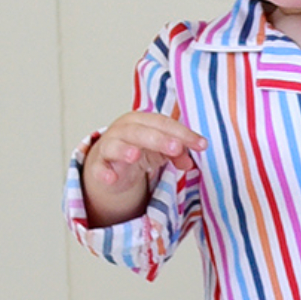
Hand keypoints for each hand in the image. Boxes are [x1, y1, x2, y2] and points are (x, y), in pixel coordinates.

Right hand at [81, 112, 206, 227]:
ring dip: (125, 150)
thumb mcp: (162, 150)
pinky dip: (103, 173)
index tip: (201, 145)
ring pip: (116, 145)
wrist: (110, 162)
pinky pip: (99, 168)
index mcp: (142, 121)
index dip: (183, 133)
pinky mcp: (98, 165)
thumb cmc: (139, 149)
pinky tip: (111, 178)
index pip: (164, 124)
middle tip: (177, 148)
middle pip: (141, 132)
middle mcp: (124, 130)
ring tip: (134, 155)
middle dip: (159, 139)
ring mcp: (109, 147)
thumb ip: (177, 153)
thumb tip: (189, 162)